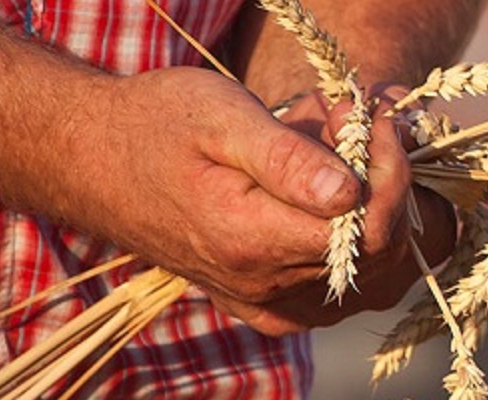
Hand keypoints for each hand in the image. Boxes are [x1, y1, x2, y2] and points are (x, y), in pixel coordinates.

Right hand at [66, 66, 360, 300]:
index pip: (367, 231)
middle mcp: (262, 284)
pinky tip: (336, 209)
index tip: (375, 124)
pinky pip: (332, 295)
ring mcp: (260, 299)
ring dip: (372, 213)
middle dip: (387, 187)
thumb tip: (350, 193)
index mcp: (253, 239)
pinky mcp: (255, 300)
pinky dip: (355, 253)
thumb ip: (287, 160)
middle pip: (373, 255)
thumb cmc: (156, 126)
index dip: (390, 174)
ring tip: (340, 160)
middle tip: (356, 131)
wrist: (97, 161)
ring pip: (362, 276)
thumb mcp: (221, 119)